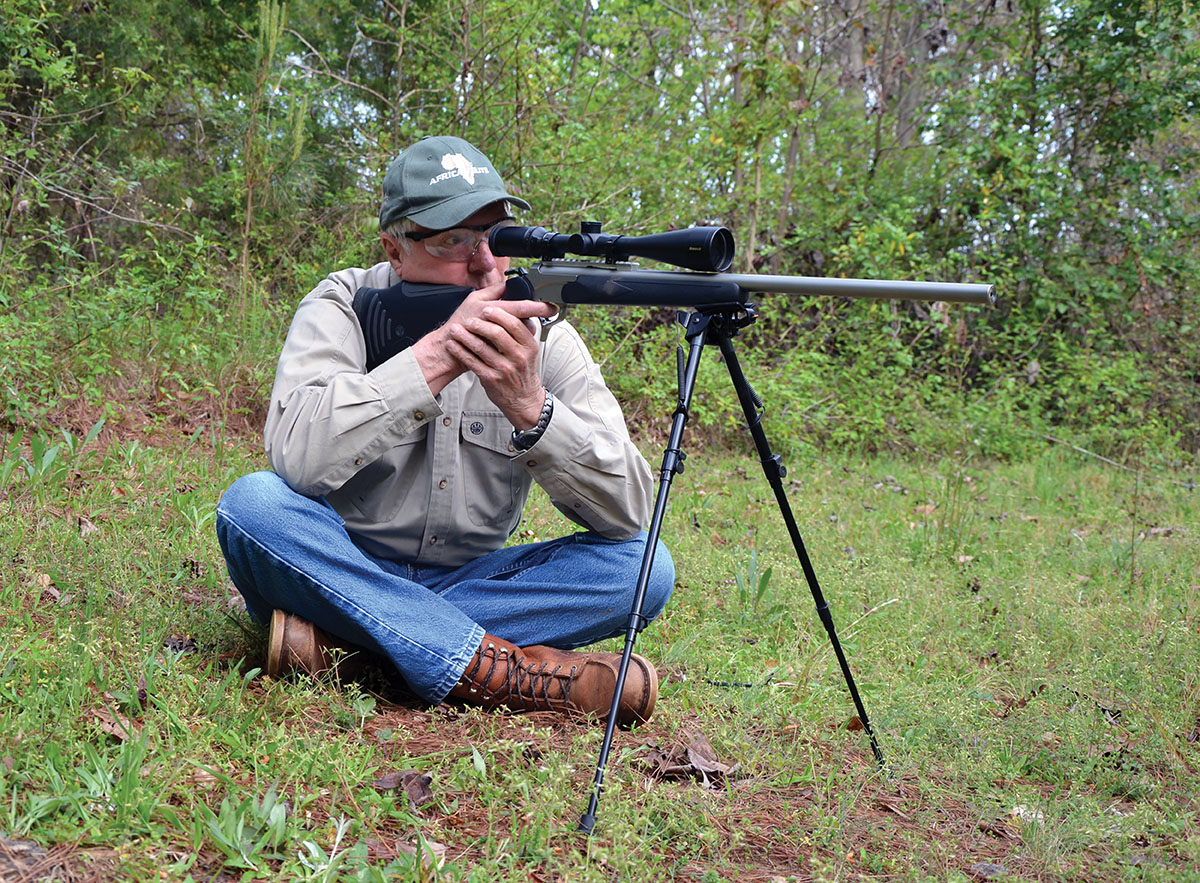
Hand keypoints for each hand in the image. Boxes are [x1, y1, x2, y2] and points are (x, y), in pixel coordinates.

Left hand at [412, 280, 555, 426]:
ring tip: (455, 329)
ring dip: (465, 336)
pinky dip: (460, 352)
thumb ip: (522, 333)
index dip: (499, 314)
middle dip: (479, 323)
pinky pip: (472, 362)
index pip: (514, 324)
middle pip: (497, 333)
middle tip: (469, 319)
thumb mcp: (530, 352)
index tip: (487, 309)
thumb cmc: (523, 373)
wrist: (523, 399)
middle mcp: (518, 357)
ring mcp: (504, 369)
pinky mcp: (491, 379)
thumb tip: (512, 309)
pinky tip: (453, 345)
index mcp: (529, 347)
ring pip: (481, 347)